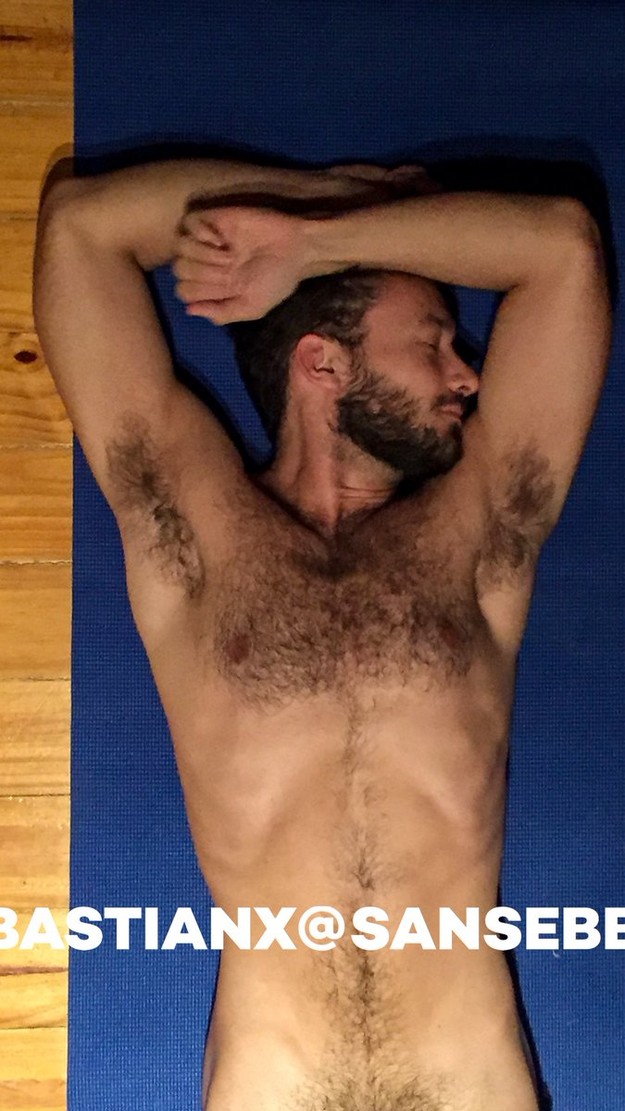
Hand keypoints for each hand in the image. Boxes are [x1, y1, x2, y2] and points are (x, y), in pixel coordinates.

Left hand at [173, 204, 305, 323]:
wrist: (296, 249)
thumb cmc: (277, 280)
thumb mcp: (253, 307)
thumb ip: (221, 313)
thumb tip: (189, 311)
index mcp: (213, 285)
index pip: (183, 291)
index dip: (198, 292)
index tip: (224, 289)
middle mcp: (206, 262)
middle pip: (179, 270)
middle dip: (203, 274)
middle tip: (229, 270)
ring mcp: (209, 239)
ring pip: (180, 248)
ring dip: (203, 255)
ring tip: (228, 255)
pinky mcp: (216, 218)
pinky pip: (189, 223)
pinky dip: (200, 233)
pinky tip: (219, 239)